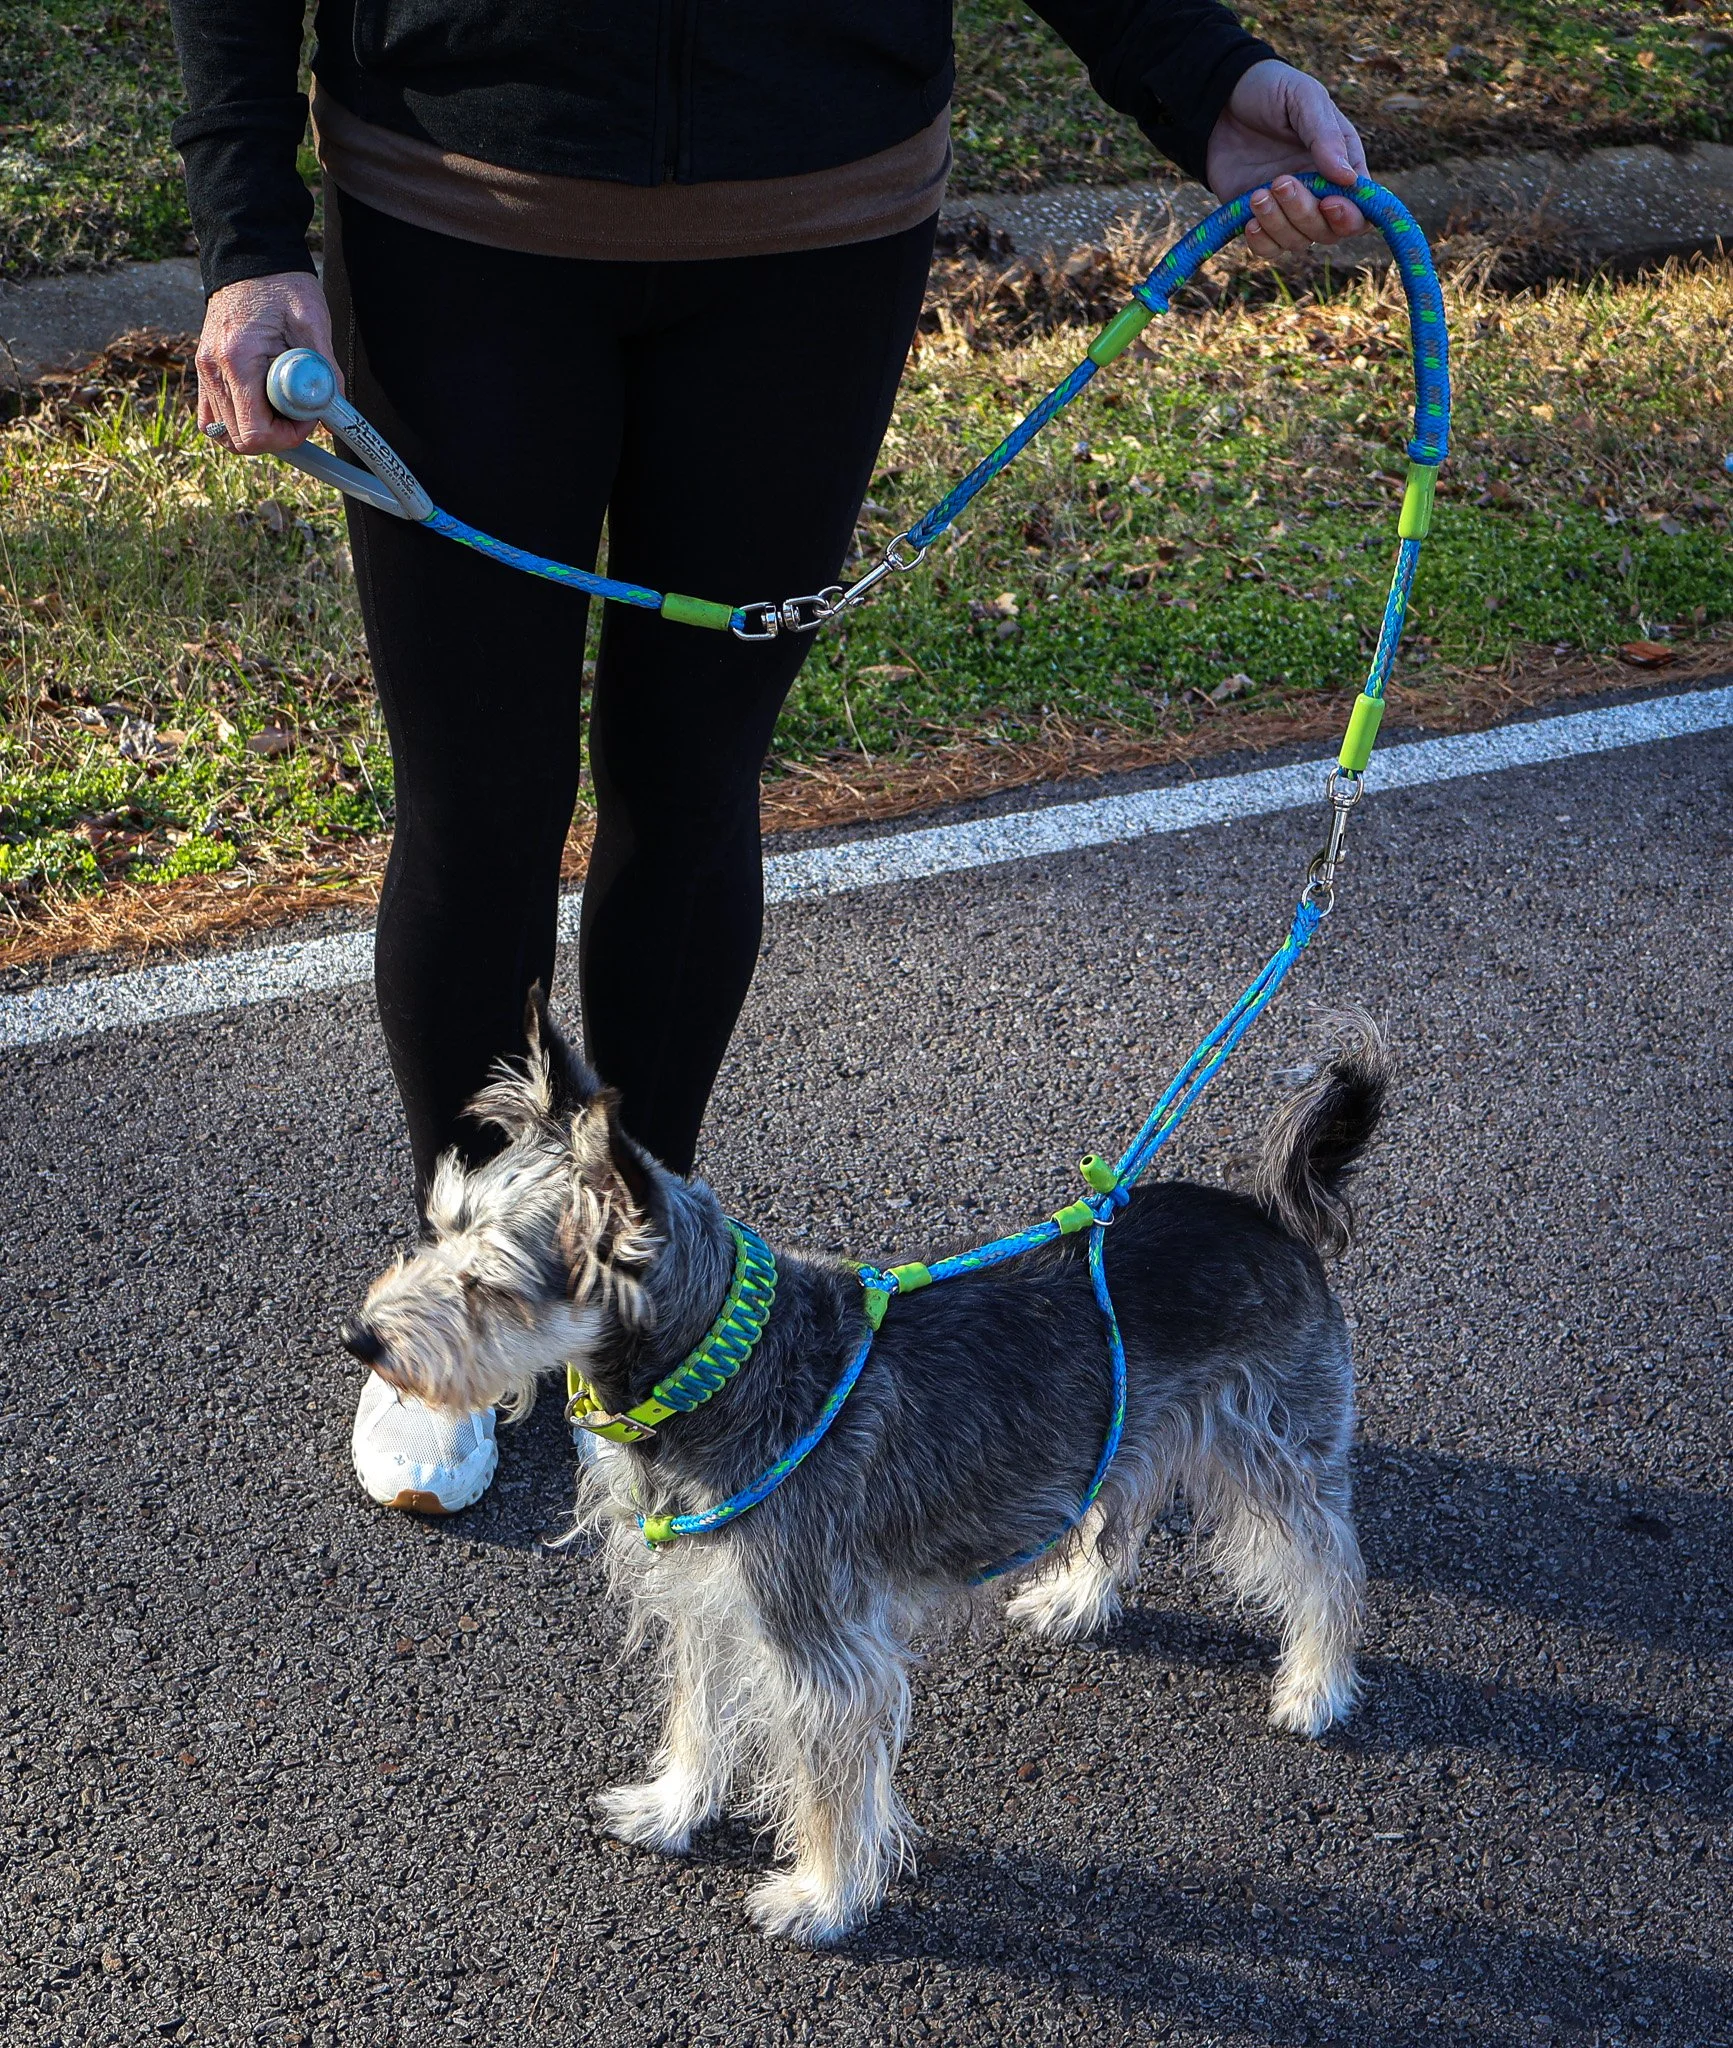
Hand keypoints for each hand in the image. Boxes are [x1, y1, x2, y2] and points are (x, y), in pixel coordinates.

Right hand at [195, 272, 338, 454]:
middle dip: (276, 437)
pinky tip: (262, 405)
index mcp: (237, 361)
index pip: (255, 433)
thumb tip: (335, 412)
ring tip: (281, 408)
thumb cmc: (281, 285)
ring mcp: (205, 372)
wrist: (250, 257)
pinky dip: (238, 422)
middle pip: (238, 441)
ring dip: (256, 431)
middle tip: (299, 412)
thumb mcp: (312, 323)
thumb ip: (325, 370)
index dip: (288, 436)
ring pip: (223, 434)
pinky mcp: (206, 370)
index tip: (309, 415)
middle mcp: (213, 370)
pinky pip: (213, 417)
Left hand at [1205, 59, 1369, 252]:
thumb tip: (1348, 179)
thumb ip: (1325, 136)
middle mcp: (1320, 192)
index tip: (1330, 202)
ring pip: (1298, 242)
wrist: (1220, 99)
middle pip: (1329, 231)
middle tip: (1280, 182)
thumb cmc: (1271, 91)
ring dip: (1279, 224)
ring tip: (1258, 193)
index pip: (1363, 208)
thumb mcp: (1303, 99)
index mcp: (1342, 163)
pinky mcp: (1259, 218)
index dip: (1351, 215)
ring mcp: (1289, 209)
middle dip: (1306, 214)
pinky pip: (1268, 249)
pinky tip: (1250, 222)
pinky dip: (1262, 242)